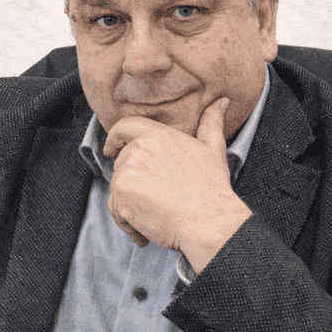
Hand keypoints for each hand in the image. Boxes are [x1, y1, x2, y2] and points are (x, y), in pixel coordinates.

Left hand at [103, 97, 252, 273]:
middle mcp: (139, 149)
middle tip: (158, 200)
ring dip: (132, 205)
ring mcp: (127, 171)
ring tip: (156, 216)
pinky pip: (115, 211)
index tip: (109, 148)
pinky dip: (128, 224)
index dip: (114, 137)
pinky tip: (147, 231)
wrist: (208, 220)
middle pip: (122, 165)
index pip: (125, 127)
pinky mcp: (121, 195)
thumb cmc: (212, 188)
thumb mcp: (213, 150)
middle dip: (134, 184)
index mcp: (158, 135)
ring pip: (118, 190)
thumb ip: (211, 123)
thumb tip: (222, 101)